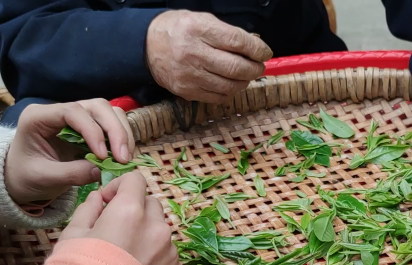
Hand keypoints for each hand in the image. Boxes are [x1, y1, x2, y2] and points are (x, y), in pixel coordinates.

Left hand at [5, 99, 133, 203]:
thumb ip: (70, 174)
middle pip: (97, 107)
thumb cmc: (25, 176)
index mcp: (38, 117)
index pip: (72, 112)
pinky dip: (121, 139)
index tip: (102, 156)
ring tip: (124, 158)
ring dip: (122, 133)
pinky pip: (111, 125)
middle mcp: (59, 111)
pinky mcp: (88, 128)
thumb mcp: (43, 178)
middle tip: (123, 158)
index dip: (93, 131)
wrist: (21, 179)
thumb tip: (100, 170)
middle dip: (115, 130)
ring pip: (109, 112)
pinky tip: (121, 157)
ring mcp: (76, 118)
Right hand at [60, 173, 184, 264]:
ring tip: (125, 261)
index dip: (120, 187)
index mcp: (130, 211)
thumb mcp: (72, 237)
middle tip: (116, 232)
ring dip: (147, 237)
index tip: (107, 203)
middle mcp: (157, 227)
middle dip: (135, 211)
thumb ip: (87, 210)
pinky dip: (156, 261)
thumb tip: (98, 198)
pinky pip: (169, 258)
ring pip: (161, 232)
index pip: (135, 180)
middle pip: (151, 205)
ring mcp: (170, 251)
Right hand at [146, 10, 271, 102]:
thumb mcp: (202, 20)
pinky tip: (232, 84)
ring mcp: (189, 75)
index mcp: (198, 30)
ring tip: (246, 75)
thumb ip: (228, 33)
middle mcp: (193, 53)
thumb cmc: (179, 30)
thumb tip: (254, 46)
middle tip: (258, 66)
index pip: (237, 41)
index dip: (257, 49)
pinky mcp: (186, 91)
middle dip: (254, 68)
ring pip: (229, 86)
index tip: (265, 52)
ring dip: (244, 82)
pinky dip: (230, 92)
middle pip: (236, 67)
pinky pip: (218, 97)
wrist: (147, 46)